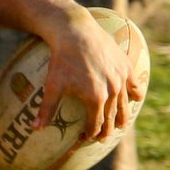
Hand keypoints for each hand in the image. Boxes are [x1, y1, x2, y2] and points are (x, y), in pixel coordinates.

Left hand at [37, 10, 143, 141]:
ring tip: (120, 125)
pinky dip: (135, 95)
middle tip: (103, 136)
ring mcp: (122, 79)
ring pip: (125, 104)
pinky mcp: (126, 67)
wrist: (75, 32)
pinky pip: (135, 85)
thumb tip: (34, 129)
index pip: (96, 124)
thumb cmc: (61, 59)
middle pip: (113, 118)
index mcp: (95, 98)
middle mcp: (112, 91)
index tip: (86, 138)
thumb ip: (46, 110)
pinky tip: (133, 100)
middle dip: (108, 130)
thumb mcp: (52, 85)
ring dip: (122, 117)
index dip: (91, 134)